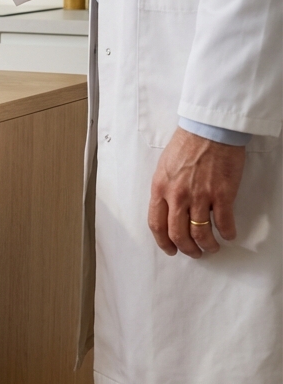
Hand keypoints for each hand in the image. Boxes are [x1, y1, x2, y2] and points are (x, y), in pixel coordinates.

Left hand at [147, 128, 246, 257]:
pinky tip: (228, 235)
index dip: (163, 242)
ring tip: (211, 248)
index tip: (170, 249)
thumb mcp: (164, 168)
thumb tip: (167, 208)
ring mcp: (200, 196)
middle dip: (186, 248)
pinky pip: (223, 222)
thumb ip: (164, 189)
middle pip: (177, 234)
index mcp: (160, 189)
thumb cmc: (186, 145)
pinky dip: (227, 233)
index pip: (156, 224)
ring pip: (200, 233)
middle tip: (193, 252)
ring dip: (206, 245)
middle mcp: (177, 196)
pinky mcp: (222, 194)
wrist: (209, 130)